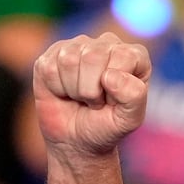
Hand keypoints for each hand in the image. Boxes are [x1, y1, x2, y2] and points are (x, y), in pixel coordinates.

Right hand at [33, 34, 151, 162]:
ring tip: (81, 97)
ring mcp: (78, 45)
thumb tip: (110, 75)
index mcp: (133, 56)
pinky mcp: (53, 53)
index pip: (123, 57)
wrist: (77, 139)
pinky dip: (57, 88)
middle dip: (91, 90)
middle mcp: (107, 43)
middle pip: (92, 57)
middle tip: (94, 101)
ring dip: (74, 89)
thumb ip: (134, 96)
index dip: (114, 87)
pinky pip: (50, 67)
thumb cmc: (107, 126)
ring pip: (69, 60)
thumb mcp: (129, 119)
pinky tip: (64, 92)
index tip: (113, 101)